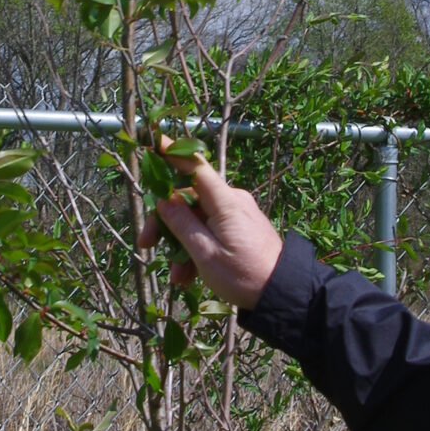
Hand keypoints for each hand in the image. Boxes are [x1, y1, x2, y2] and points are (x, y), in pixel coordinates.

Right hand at [138, 156, 283, 309]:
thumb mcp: (205, 253)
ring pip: (197, 218)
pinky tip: (190, 275)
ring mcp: (237, 213)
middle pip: (188, 198)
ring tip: (178, 277)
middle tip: (146, 244)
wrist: (283, 293)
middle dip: (165, 222)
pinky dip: (197, 248)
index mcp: (225, 201)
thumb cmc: (244, 274)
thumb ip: (182, 224)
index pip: (194, 166)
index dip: (173, 152)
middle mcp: (232, 200)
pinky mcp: (240, 227)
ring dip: (181, 244)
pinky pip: (210, 229)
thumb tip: (164, 199)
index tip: (153, 138)